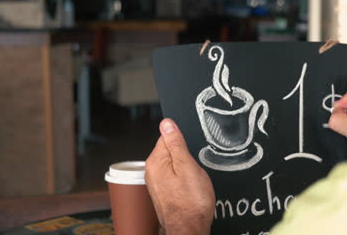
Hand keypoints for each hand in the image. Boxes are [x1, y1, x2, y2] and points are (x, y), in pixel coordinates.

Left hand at [145, 119, 214, 234]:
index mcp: (156, 161)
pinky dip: (183, 179)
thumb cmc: (191, 202)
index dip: (184, 141)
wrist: (189, 229)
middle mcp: (151, 171)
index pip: (168, 136)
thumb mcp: (188, 166)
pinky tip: (190, 189)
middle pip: (171, 150)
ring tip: (192, 181)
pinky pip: (174, 176)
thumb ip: (176, 143)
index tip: (191, 152)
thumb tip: (167, 123)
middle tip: (194, 170)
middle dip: (185, 155)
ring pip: (174, 164)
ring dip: (185, 168)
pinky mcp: (163, 191)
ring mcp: (156, 182)